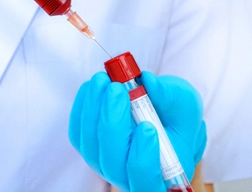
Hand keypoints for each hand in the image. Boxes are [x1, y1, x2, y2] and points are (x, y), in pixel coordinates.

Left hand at [69, 71, 206, 191]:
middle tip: (116, 89)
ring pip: (91, 146)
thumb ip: (169, 97)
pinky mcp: (87, 146)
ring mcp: (104, 162)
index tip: (147, 127)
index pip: (146, 183)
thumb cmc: (176, 115)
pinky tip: (93, 86)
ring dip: (93, 110)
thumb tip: (148, 81)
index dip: (143, 161)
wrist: (159, 114)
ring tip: (103, 80)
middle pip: (113, 163)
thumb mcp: (184, 104)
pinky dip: (83, 107)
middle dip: (112, 123)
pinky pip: (78, 131)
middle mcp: (128, 176)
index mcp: (161, 176)